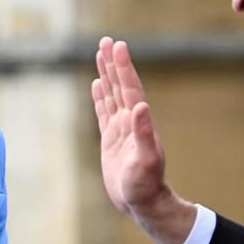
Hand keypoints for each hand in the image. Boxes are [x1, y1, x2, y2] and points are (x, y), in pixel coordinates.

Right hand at [92, 37, 194, 243]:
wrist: (142, 203)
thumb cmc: (145, 185)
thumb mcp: (146, 161)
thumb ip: (145, 135)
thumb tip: (141, 107)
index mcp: (138, 122)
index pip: (129, 88)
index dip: (123, 67)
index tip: (118, 45)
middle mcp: (130, 121)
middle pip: (120, 85)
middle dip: (113, 63)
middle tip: (107, 40)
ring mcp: (120, 129)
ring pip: (111, 95)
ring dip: (107, 74)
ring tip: (101, 53)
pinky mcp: (111, 139)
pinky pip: (103, 112)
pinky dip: (100, 96)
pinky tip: (97, 84)